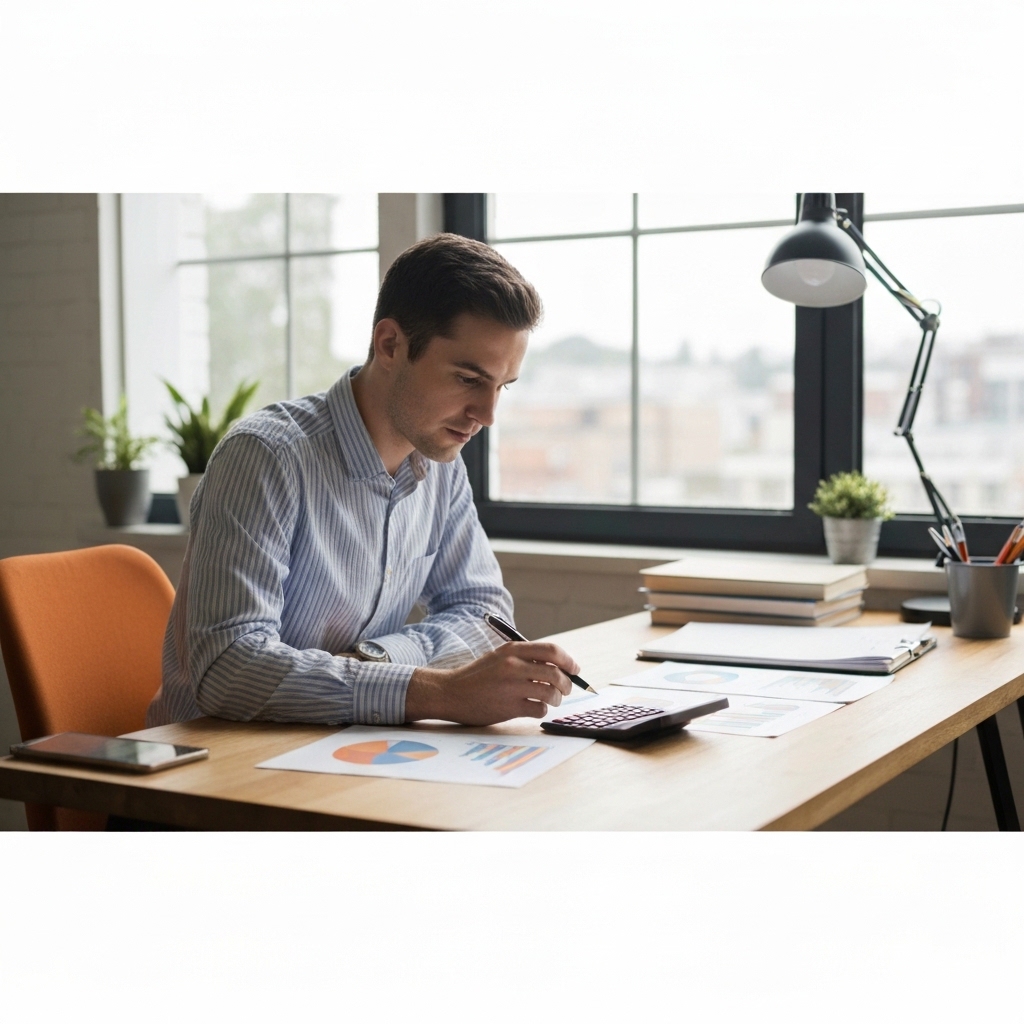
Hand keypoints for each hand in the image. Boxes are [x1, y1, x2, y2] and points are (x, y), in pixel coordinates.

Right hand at [405, 642, 580, 725]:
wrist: (450, 693)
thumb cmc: (478, 676)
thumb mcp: (499, 657)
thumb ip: (525, 658)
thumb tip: (559, 666)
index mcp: (512, 650)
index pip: (552, 651)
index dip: (568, 661)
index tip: (575, 669)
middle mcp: (513, 666)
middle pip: (556, 674)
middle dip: (567, 684)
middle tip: (566, 689)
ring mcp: (511, 687)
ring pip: (550, 693)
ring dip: (555, 699)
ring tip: (549, 700)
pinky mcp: (509, 707)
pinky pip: (539, 710)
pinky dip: (541, 710)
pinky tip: (532, 708)